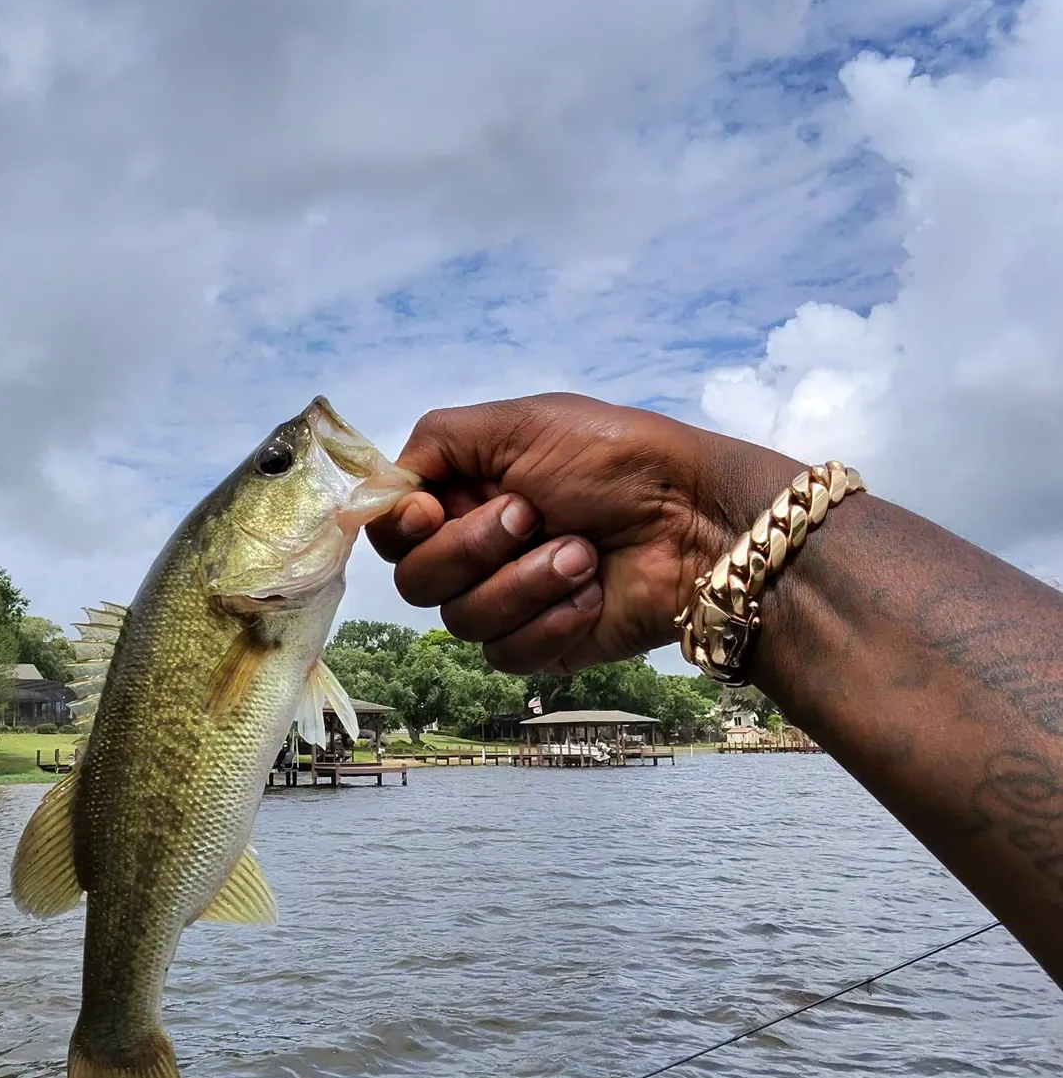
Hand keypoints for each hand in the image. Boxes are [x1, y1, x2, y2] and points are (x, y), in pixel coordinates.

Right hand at [367, 393, 795, 673]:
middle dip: (473, 549)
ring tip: (582, 553)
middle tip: (533, 514)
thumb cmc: (615, 459)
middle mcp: (476, 550)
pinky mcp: (540, 646)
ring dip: (523, 582)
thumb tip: (380, 489)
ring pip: (459, 620)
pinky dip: (550, 620)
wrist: (696, 521)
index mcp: (464, 494)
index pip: (390, 530)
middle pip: (414, 581)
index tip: (432, 510)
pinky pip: (506, 654)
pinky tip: (592, 592)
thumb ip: (434, 443)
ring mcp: (506, 601)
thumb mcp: (518, 423)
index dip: (401, 527)